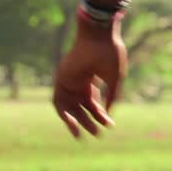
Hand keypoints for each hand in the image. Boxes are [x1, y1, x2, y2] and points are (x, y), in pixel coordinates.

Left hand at [53, 18, 127, 137]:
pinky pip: (57, 101)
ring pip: (69, 106)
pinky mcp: (61, 79)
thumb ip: (111, 97)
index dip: (101, 115)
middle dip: (89, 121)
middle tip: (98, 134)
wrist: (99, 36)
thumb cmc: (109, 54)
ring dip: (75, 121)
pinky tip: (72, 124)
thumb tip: (108, 114)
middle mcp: (78, 81)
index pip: (93, 102)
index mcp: (91, 79)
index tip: (109, 125)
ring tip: (83, 134)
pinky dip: (63, 113)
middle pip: (81, 107)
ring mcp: (69, 80)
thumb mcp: (114, 79)